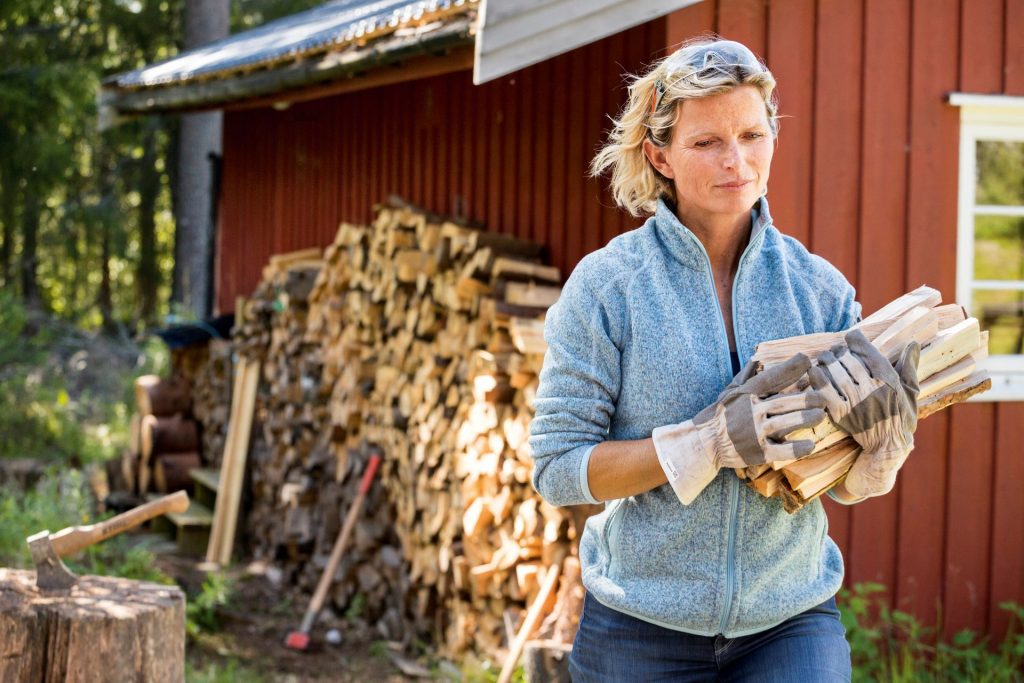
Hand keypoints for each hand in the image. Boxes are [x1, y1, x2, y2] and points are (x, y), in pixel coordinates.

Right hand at [653, 353, 826, 503]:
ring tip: (821, 416)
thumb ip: (746, 377)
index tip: (807, 360)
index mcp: (746, 396)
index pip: (770, 378)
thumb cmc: (720, 415)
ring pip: (785, 424)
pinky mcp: (758, 452)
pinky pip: (782, 451)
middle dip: (806, 398)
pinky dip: (797, 448)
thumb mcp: (729, 393)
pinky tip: (810, 444)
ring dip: (805, 419)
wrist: (705, 443)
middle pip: (783, 402)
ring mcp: (754, 433)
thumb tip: (757, 360)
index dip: (789, 368)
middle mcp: (750, 412)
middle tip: (823, 397)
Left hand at [808, 329, 919, 497]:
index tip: (850, 339)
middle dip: (838, 351)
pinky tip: (813, 373)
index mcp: (888, 380)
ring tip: (823, 359)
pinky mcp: (840, 414)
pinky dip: (816, 379)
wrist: (887, 447)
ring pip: (834, 372)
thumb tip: (913, 342)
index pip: (867, 350)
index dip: (855, 340)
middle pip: (848, 359)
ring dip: (825, 361)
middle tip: (833, 350)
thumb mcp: (910, 393)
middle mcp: (871, 388)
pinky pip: (824, 391)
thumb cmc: (900, 418)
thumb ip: (909, 367)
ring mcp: (855, 401)